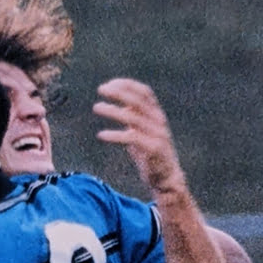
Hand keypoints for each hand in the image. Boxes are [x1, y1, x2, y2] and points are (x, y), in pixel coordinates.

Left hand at [93, 78, 184, 193]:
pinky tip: (101, 135)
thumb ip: (135, 119)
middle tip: (101, 89)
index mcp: (157, 115)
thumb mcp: (143, 133)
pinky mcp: (153, 149)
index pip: (145, 92)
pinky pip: (132, 138)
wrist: (166, 178)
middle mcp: (159, 121)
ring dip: (113, 111)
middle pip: (138, 101)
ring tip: (96, 107)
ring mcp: (158, 134)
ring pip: (133, 118)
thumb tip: (123, 107)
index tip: (110, 84)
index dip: (128, 85)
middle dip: (119, 93)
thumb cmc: (151, 154)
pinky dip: (115, 135)